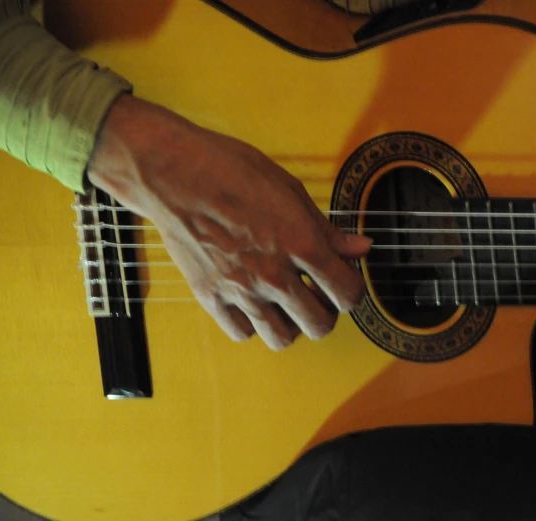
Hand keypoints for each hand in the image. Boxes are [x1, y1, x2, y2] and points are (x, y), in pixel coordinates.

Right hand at [88, 95, 370, 349]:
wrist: (173, 171)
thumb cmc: (233, 171)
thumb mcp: (291, 192)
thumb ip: (328, 230)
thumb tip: (363, 248)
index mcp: (301, 244)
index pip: (347, 294)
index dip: (352, 290)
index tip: (343, 281)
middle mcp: (274, 274)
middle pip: (319, 325)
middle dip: (325, 312)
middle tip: (316, 295)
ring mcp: (240, 289)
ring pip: (282, 338)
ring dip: (291, 324)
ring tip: (285, 303)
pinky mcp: (210, 295)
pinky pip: (242, 332)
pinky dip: (253, 323)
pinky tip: (253, 301)